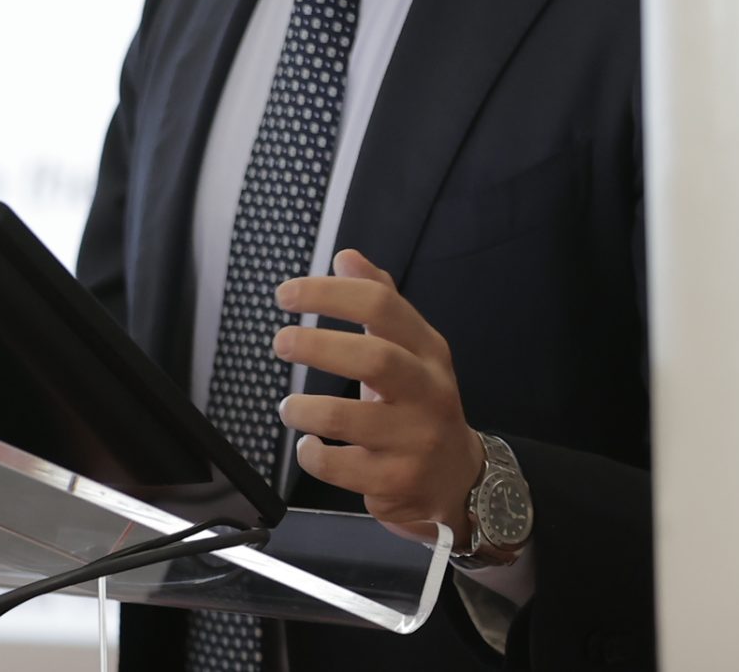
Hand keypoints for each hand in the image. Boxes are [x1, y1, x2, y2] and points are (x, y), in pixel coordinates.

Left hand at [275, 248, 485, 546]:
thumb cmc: (416, 402)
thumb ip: (380, 302)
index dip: (329, 294)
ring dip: (304, 409)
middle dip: (318, 347)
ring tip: (290, 408)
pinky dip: (312, 454)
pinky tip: (310, 446)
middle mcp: (428, 391)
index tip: (285, 295)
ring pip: (346, 418)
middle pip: (373, 359)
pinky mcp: (396, 481)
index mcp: (427, 351)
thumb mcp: (409, 351)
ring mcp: (415, 439)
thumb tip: (346, 256)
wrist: (458, 478)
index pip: (382, 306)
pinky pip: (338, 466)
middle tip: (280, 342)